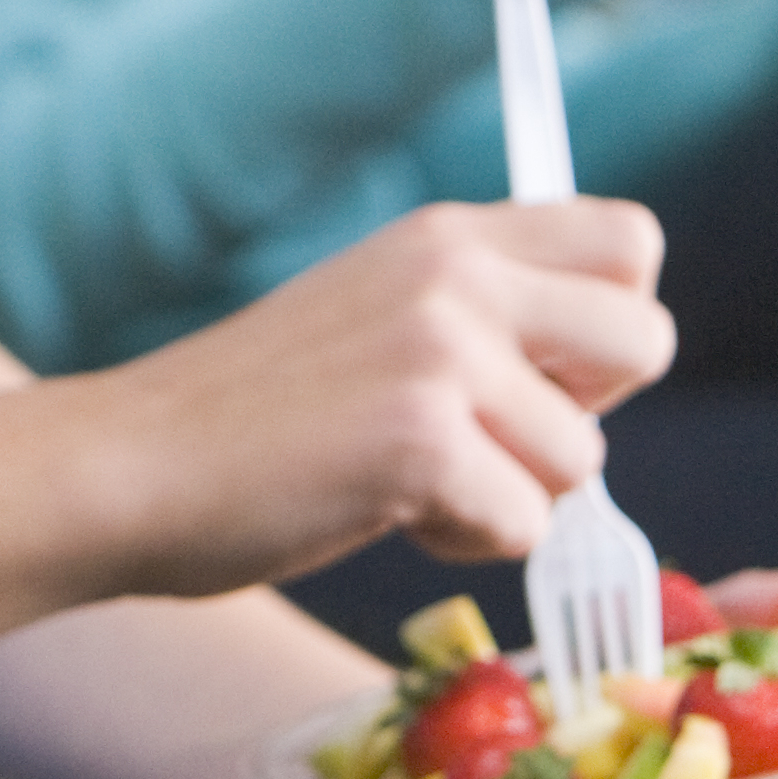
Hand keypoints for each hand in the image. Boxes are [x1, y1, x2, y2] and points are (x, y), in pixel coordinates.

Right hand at [83, 200, 673, 595]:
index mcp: (449, 234)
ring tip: (409, 482)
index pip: (629, 241)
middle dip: (587, 414)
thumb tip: (607, 362)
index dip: (607, 325)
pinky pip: (525, 525)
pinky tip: (385, 513)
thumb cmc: (256, 415)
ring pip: (583, 457)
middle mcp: (455, 274)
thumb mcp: (379, 313)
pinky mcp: (422, 441)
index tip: (536, 372)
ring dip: (511, 496)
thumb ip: (482, 312)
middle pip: (646, 338)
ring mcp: (440, 352)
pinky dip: (466, 544)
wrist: (131, 467)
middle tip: (489, 437)